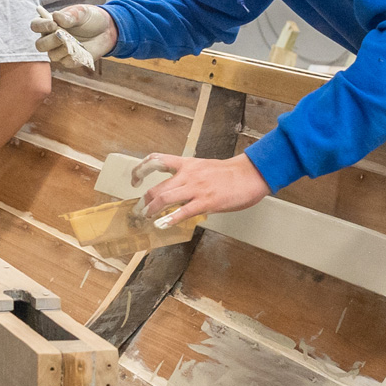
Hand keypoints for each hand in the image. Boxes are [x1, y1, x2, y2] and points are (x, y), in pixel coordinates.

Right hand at [29, 5, 115, 64]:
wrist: (107, 30)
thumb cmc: (91, 18)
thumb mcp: (83, 12)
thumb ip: (70, 15)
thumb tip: (56, 17)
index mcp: (49, 23)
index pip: (36, 25)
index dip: (41, 26)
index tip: (53, 24)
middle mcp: (51, 38)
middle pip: (40, 45)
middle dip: (51, 41)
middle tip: (63, 35)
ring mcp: (59, 51)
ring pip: (52, 56)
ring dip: (64, 49)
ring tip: (77, 42)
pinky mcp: (69, 60)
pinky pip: (66, 62)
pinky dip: (75, 56)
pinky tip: (83, 49)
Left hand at [139, 154, 271, 224]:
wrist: (250, 174)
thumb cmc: (231, 173)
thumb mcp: (205, 167)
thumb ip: (190, 176)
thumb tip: (179, 189)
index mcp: (187, 164)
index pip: (157, 160)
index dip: (141, 169)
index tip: (135, 178)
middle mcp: (188, 175)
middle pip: (157, 186)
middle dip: (145, 200)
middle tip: (139, 209)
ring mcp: (196, 188)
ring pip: (165, 198)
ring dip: (152, 210)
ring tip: (147, 217)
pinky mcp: (206, 202)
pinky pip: (183, 212)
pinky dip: (169, 220)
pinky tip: (162, 225)